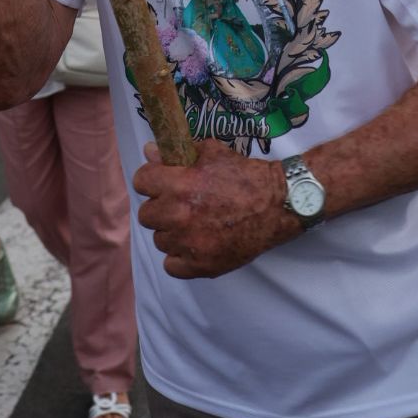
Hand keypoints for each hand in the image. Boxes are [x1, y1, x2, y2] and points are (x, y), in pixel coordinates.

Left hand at [133, 139, 296, 279]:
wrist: (276, 205)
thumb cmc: (245, 175)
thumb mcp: (213, 152)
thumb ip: (178, 153)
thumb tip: (150, 152)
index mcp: (180, 184)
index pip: (141, 182)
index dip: (151, 179)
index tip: (161, 182)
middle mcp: (180, 215)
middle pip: (146, 214)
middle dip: (160, 207)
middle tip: (178, 204)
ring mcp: (189, 243)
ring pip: (159, 240)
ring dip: (171, 232)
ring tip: (191, 224)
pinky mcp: (201, 265)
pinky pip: (171, 265)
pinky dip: (180, 257)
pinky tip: (194, 244)